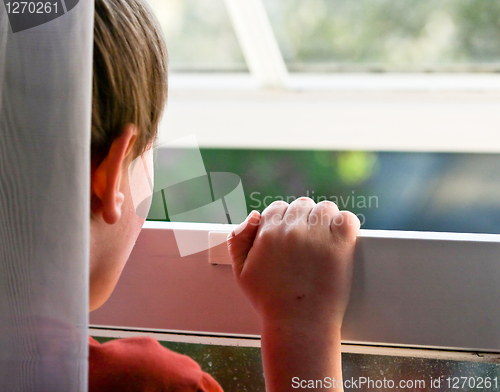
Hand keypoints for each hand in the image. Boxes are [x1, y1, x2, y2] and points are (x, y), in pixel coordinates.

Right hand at [227, 197, 359, 330]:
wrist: (298, 324)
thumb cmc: (270, 300)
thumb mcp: (241, 272)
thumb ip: (237, 240)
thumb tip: (254, 216)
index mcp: (268, 233)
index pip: (277, 208)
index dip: (283, 221)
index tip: (289, 236)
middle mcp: (292, 230)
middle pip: (301, 205)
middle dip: (303, 219)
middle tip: (306, 241)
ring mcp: (317, 235)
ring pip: (324, 208)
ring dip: (324, 220)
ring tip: (323, 240)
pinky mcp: (340, 245)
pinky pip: (347, 218)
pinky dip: (345, 224)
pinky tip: (340, 238)